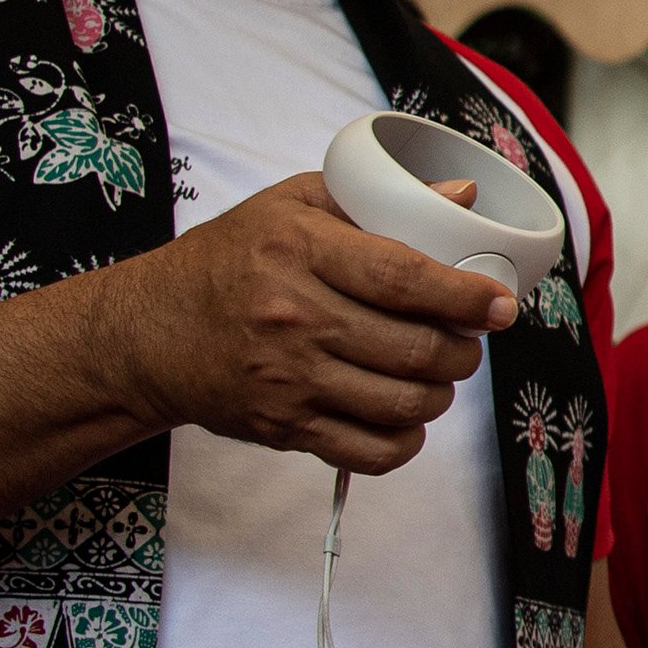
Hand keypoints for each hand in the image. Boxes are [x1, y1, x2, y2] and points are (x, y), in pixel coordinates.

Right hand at [95, 174, 517, 473]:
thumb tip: (464, 195)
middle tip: (465, 340)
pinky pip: (370, 452)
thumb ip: (376, 199)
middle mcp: (293, 318)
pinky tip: (404, 417)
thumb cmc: (227, 261)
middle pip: (415, 348)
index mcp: (299, 251)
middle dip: (461, 350)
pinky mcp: (284, 427)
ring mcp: (288, 380)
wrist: (148, 332)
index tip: (499, 305)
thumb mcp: (291, 205)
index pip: (403, 277)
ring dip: (440, 394)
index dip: (464, 296)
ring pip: (403, 404)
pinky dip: (405, 441)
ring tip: (436, 374)